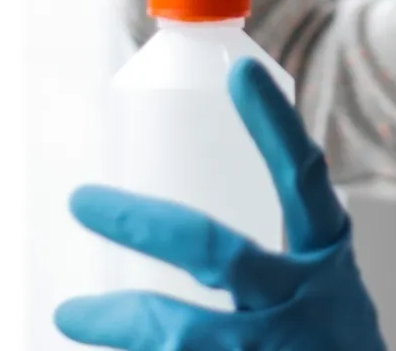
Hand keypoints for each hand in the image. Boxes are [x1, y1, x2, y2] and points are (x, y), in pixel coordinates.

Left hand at [56, 59, 385, 350]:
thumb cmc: (324, 339)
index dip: (275, 126)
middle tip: (82, 200)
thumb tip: (173, 214)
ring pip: (183, 335)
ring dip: (120, 322)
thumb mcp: (319, 284)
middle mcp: (303, 300)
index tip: (242, 70)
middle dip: (143, 223)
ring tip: (70, 311)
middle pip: (217, 253)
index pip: (304, 179)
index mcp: (325, 255)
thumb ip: (268, 252)